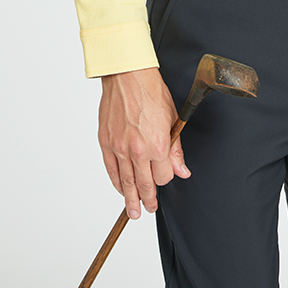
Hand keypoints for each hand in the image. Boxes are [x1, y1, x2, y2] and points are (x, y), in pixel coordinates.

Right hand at [99, 69, 191, 223]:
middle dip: (147, 200)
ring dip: (130, 199)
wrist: (128, 76)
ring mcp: (119, 147)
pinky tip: (120, 189)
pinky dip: (115, 181)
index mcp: (157, 146)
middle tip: (146, 210)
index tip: (164, 178)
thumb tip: (181, 171)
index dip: (165, 179)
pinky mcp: (106, 142)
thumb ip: (176, 150)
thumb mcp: (172, 121)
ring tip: (132, 211)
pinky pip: (111, 169)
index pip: (163, 177)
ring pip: (125, 181)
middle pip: (143, 185)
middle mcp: (138, 150)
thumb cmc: (150, 92)